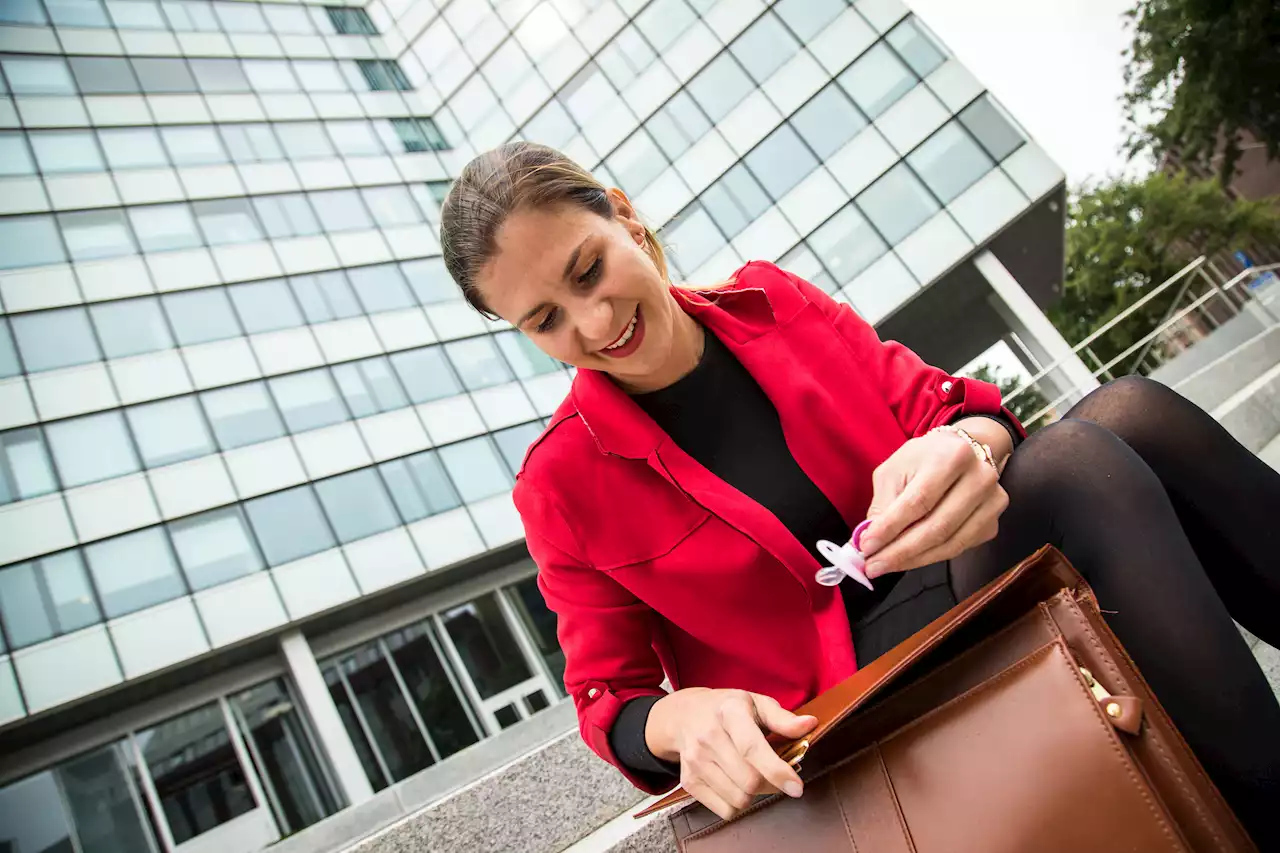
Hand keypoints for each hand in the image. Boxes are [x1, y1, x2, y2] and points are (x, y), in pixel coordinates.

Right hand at [646, 688, 817, 819]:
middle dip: (770, 784)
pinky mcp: (689, 781)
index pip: (752, 747)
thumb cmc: (726, 709)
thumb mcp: (755, 703)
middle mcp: (708, 736)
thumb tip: (809, 725)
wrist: (683, 716)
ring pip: (738, 799)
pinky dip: (736, 803)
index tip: (797, 788)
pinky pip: (724, 810)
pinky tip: (735, 783)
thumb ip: (783, 718)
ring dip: (753, 795)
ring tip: (752, 776)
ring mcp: (695, 761)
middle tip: (774, 774)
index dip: (776, 770)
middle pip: (749, 781)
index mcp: (730, 712)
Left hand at [859, 422, 1009, 576]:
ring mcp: (992, 502)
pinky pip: (958, 548)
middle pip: (937, 527)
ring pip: (949, 544)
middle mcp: (980, 478)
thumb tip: (869, 540)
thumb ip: (883, 504)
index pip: (918, 501)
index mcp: (952, 456)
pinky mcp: (993, 523)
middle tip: (872, 565)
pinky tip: (909, 558)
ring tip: (885, 565)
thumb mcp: (894, 470)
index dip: (890, 527)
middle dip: (900, 552)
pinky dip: (930, 557)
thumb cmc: (923, 460)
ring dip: (913, 560)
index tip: (866, 546)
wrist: (961, 453)